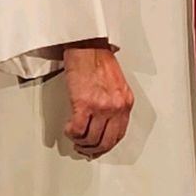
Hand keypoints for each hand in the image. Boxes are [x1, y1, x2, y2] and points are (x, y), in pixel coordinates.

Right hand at [62, 42, 132, 157]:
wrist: (87, 46)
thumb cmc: (99, 60)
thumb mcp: (116, 85)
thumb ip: (114, 104)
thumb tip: (104, 124)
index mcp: (125, 102)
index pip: (119, 135)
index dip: (106, 146)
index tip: (98, 148)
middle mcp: (116, 107)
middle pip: (105, 141)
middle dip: (93, 149)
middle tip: (84, 149)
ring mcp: (101, 107)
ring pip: (90, 139)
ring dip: (80, 142)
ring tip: (74, 137)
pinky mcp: (84, 104)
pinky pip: (77, 130)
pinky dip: (71, 133)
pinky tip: (69, 128)